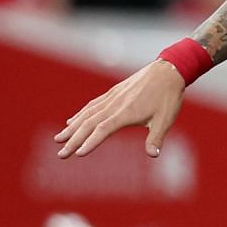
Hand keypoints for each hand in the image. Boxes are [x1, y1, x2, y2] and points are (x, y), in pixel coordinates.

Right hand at [55, 59, 185, 158]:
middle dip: (73, 140)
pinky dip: (80, 114)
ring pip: (87, 113)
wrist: (168, 71)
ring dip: (72, 127)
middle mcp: (114, 104)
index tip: (78, 154)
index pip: (103, 130)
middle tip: (61, 155)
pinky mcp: (113, 92)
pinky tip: (72, 121)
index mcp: (126, 112)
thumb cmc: (168, 97)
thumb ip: (156, 138)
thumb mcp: (165, 119)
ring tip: (59, 138)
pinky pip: (92, 105)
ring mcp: (112, 97)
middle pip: (89, 124)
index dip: (90, 142)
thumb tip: (153, 154)